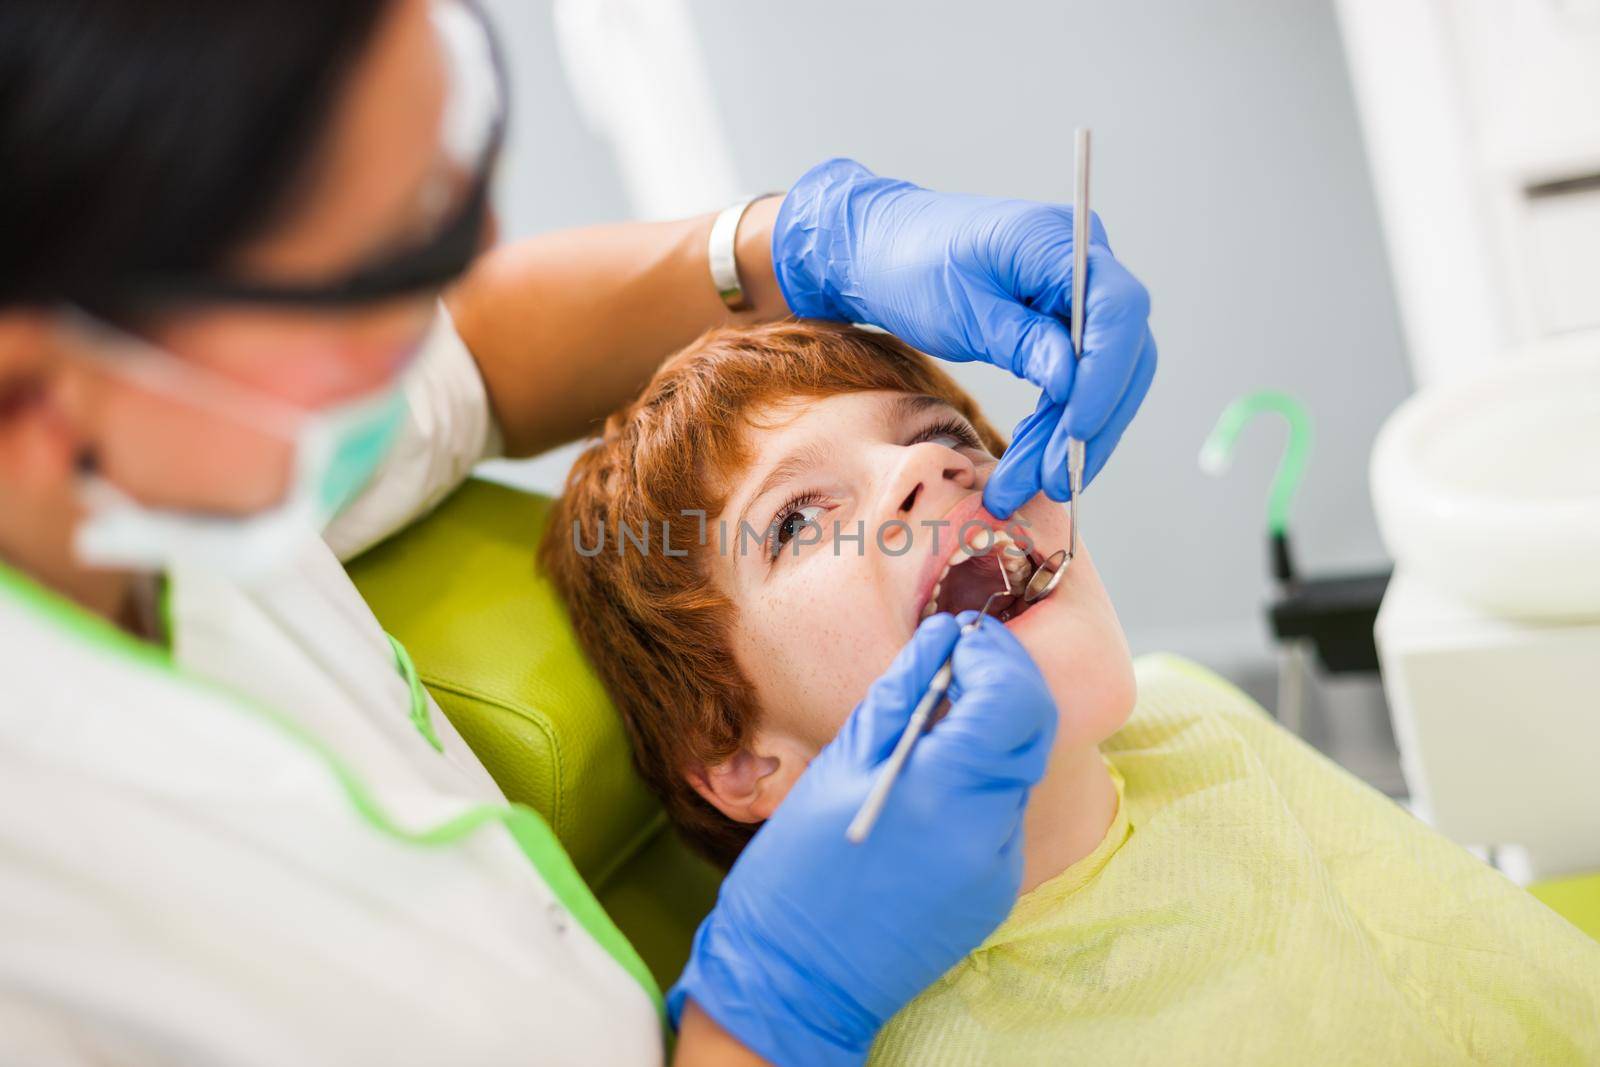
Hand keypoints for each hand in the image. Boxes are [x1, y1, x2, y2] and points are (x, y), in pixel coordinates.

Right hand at [668, 613, 1056, 1065]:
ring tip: (933, 722)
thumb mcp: (840, 766)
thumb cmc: (797, 873)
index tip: (963, 634)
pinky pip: (1001, 814)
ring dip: (989, 732)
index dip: (996, 653)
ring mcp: (999, 868)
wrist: (794, 980)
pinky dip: (978, 782)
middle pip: (1032, 729)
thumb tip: (942, 638)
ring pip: (1018, 769)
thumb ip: (903, 695)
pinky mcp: (995, 891)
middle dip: (1003, 682)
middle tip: (958, 660)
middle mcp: (989, 831)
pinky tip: (929, 783)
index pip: (1013, 697)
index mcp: (946, 792)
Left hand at [771, 157, 1156, 518]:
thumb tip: (1073, 381)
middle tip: (1053, 479)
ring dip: (1069, 440)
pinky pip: (1076, 383)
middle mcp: (1083, 264)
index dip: (1106, 375)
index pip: (1116, 311)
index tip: (1077, 428)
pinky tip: (1029, 462)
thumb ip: (1022, 341)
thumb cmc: (910, 266)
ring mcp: (1076, 297)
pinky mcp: (1062, 326)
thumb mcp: (960, 309)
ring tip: (1025, 486)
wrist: (882, 253)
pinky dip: (1054, 426)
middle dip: (1090, 424)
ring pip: (1102, 380)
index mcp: (1057, 241)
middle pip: (1123, 354)